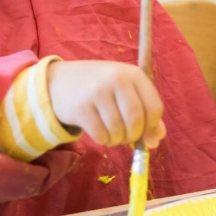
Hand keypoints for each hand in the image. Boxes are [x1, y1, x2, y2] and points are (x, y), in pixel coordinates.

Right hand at [47, 60, 165, 147]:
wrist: (60, 81)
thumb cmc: (100, 87)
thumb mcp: (125, 91)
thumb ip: (145, 113)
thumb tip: (155, 141)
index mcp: (133, 74)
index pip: (154, 108)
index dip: (151, 126)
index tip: (144, 130)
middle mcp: (116, 79)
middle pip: (136, 121)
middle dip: (133, 136)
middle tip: (126, 135)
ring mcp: (97, 92)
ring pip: (118, 132)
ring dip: (117, 139)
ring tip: (111, 132)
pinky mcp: (81, 108)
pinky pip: (101, 136)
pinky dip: (103, 140)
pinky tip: (99, 130)